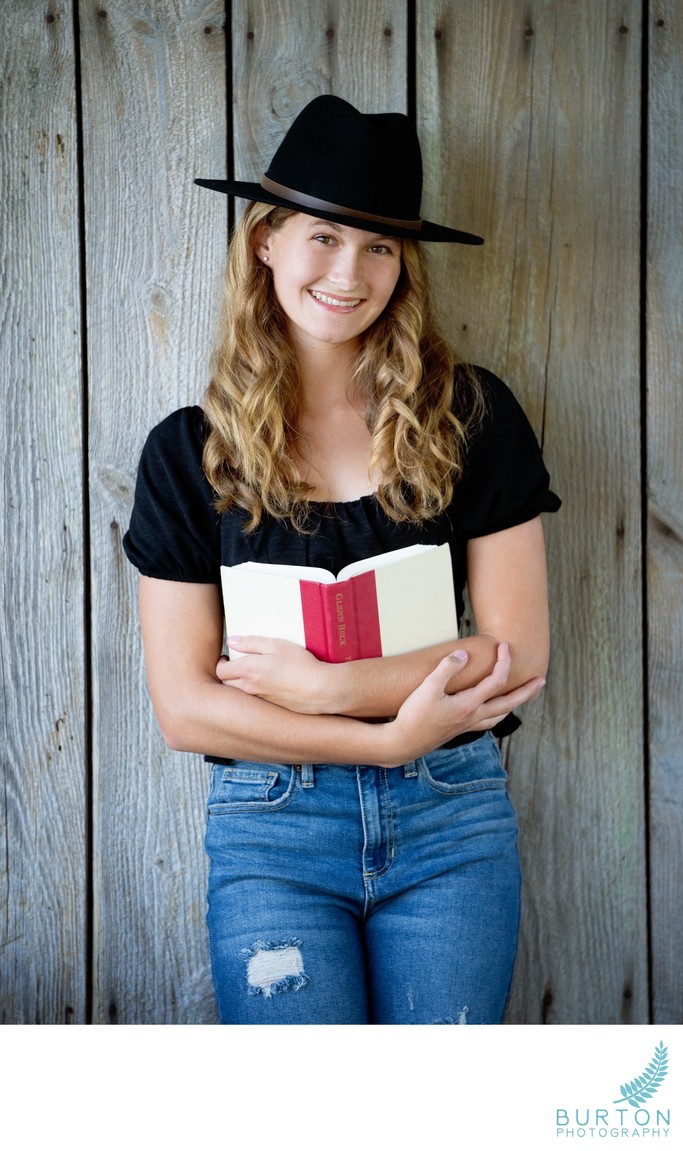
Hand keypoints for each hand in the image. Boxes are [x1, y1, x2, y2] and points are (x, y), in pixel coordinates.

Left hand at [216, 636, 330, 713]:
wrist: (321, 691)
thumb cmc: (300, 665)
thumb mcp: (277, 645)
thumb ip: (252, 642)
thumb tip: (232, 641)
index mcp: (248, 670)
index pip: (221, 671)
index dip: (221, 663)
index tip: (228, 656)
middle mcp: (251, 688)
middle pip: (226, 684)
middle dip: (228, 674)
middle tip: (237, 664)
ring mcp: (261, 699)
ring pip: (241, 693)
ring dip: (241, 683)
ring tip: (254, 672)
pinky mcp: (272, 706)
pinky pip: (256, 699)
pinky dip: (256, 691)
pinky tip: (271, 682)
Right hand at [383, 643, 545, 765]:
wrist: (404, 743)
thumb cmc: (414, 716)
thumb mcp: (427, 688)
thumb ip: (447, 668)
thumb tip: (464, 654)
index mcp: (469, 705)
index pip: (496, 681)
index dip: (503, 661)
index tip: (503, 645)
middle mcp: (473, 717)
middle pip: (509, 703)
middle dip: (526, 691)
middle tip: (541, 680)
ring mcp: (468, 725)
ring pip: (500, 714)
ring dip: (515, 703)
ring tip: (523, 695)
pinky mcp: (460, 730)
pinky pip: (488, 721)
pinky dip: (498, 713)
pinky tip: (495, 711)